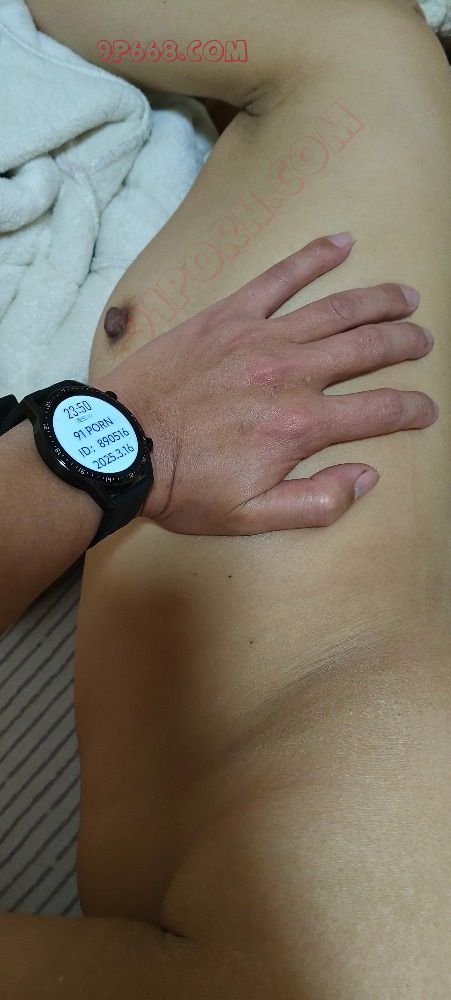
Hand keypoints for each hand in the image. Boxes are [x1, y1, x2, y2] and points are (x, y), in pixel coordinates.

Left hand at [96, 233, 436, 534]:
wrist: (120, 444)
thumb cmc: (182, 485)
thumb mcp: (252, 517)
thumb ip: (318, 502)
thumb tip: (366, 476)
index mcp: (302, 425)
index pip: (379, 410)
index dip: (412, 409)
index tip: (425, 409)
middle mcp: (291, 373)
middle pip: (368, 348)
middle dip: (405, 345)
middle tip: (422, 342)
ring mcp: (261, 337)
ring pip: (337, 309)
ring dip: (379, 300)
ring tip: (406, 297)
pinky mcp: (228, 316)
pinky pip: (279, 278)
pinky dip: (313, 258)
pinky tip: (341, 243)